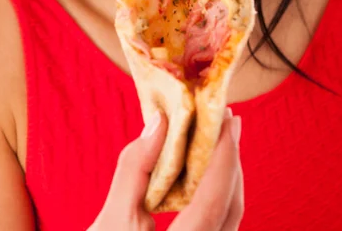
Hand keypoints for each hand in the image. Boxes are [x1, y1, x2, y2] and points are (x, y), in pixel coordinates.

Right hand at [88, 108, 243, 230]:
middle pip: (230, 208)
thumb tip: (159, 123)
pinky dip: (217, 194)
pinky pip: (221, 224)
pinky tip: (207, 173)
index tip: (227, 120)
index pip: (212, 203)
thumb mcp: (111, 221)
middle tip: (226, 121)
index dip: (223, 158)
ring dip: (226, 176)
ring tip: (219, 139)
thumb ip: (135, 169)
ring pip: (230, 218)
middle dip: (230, 161)